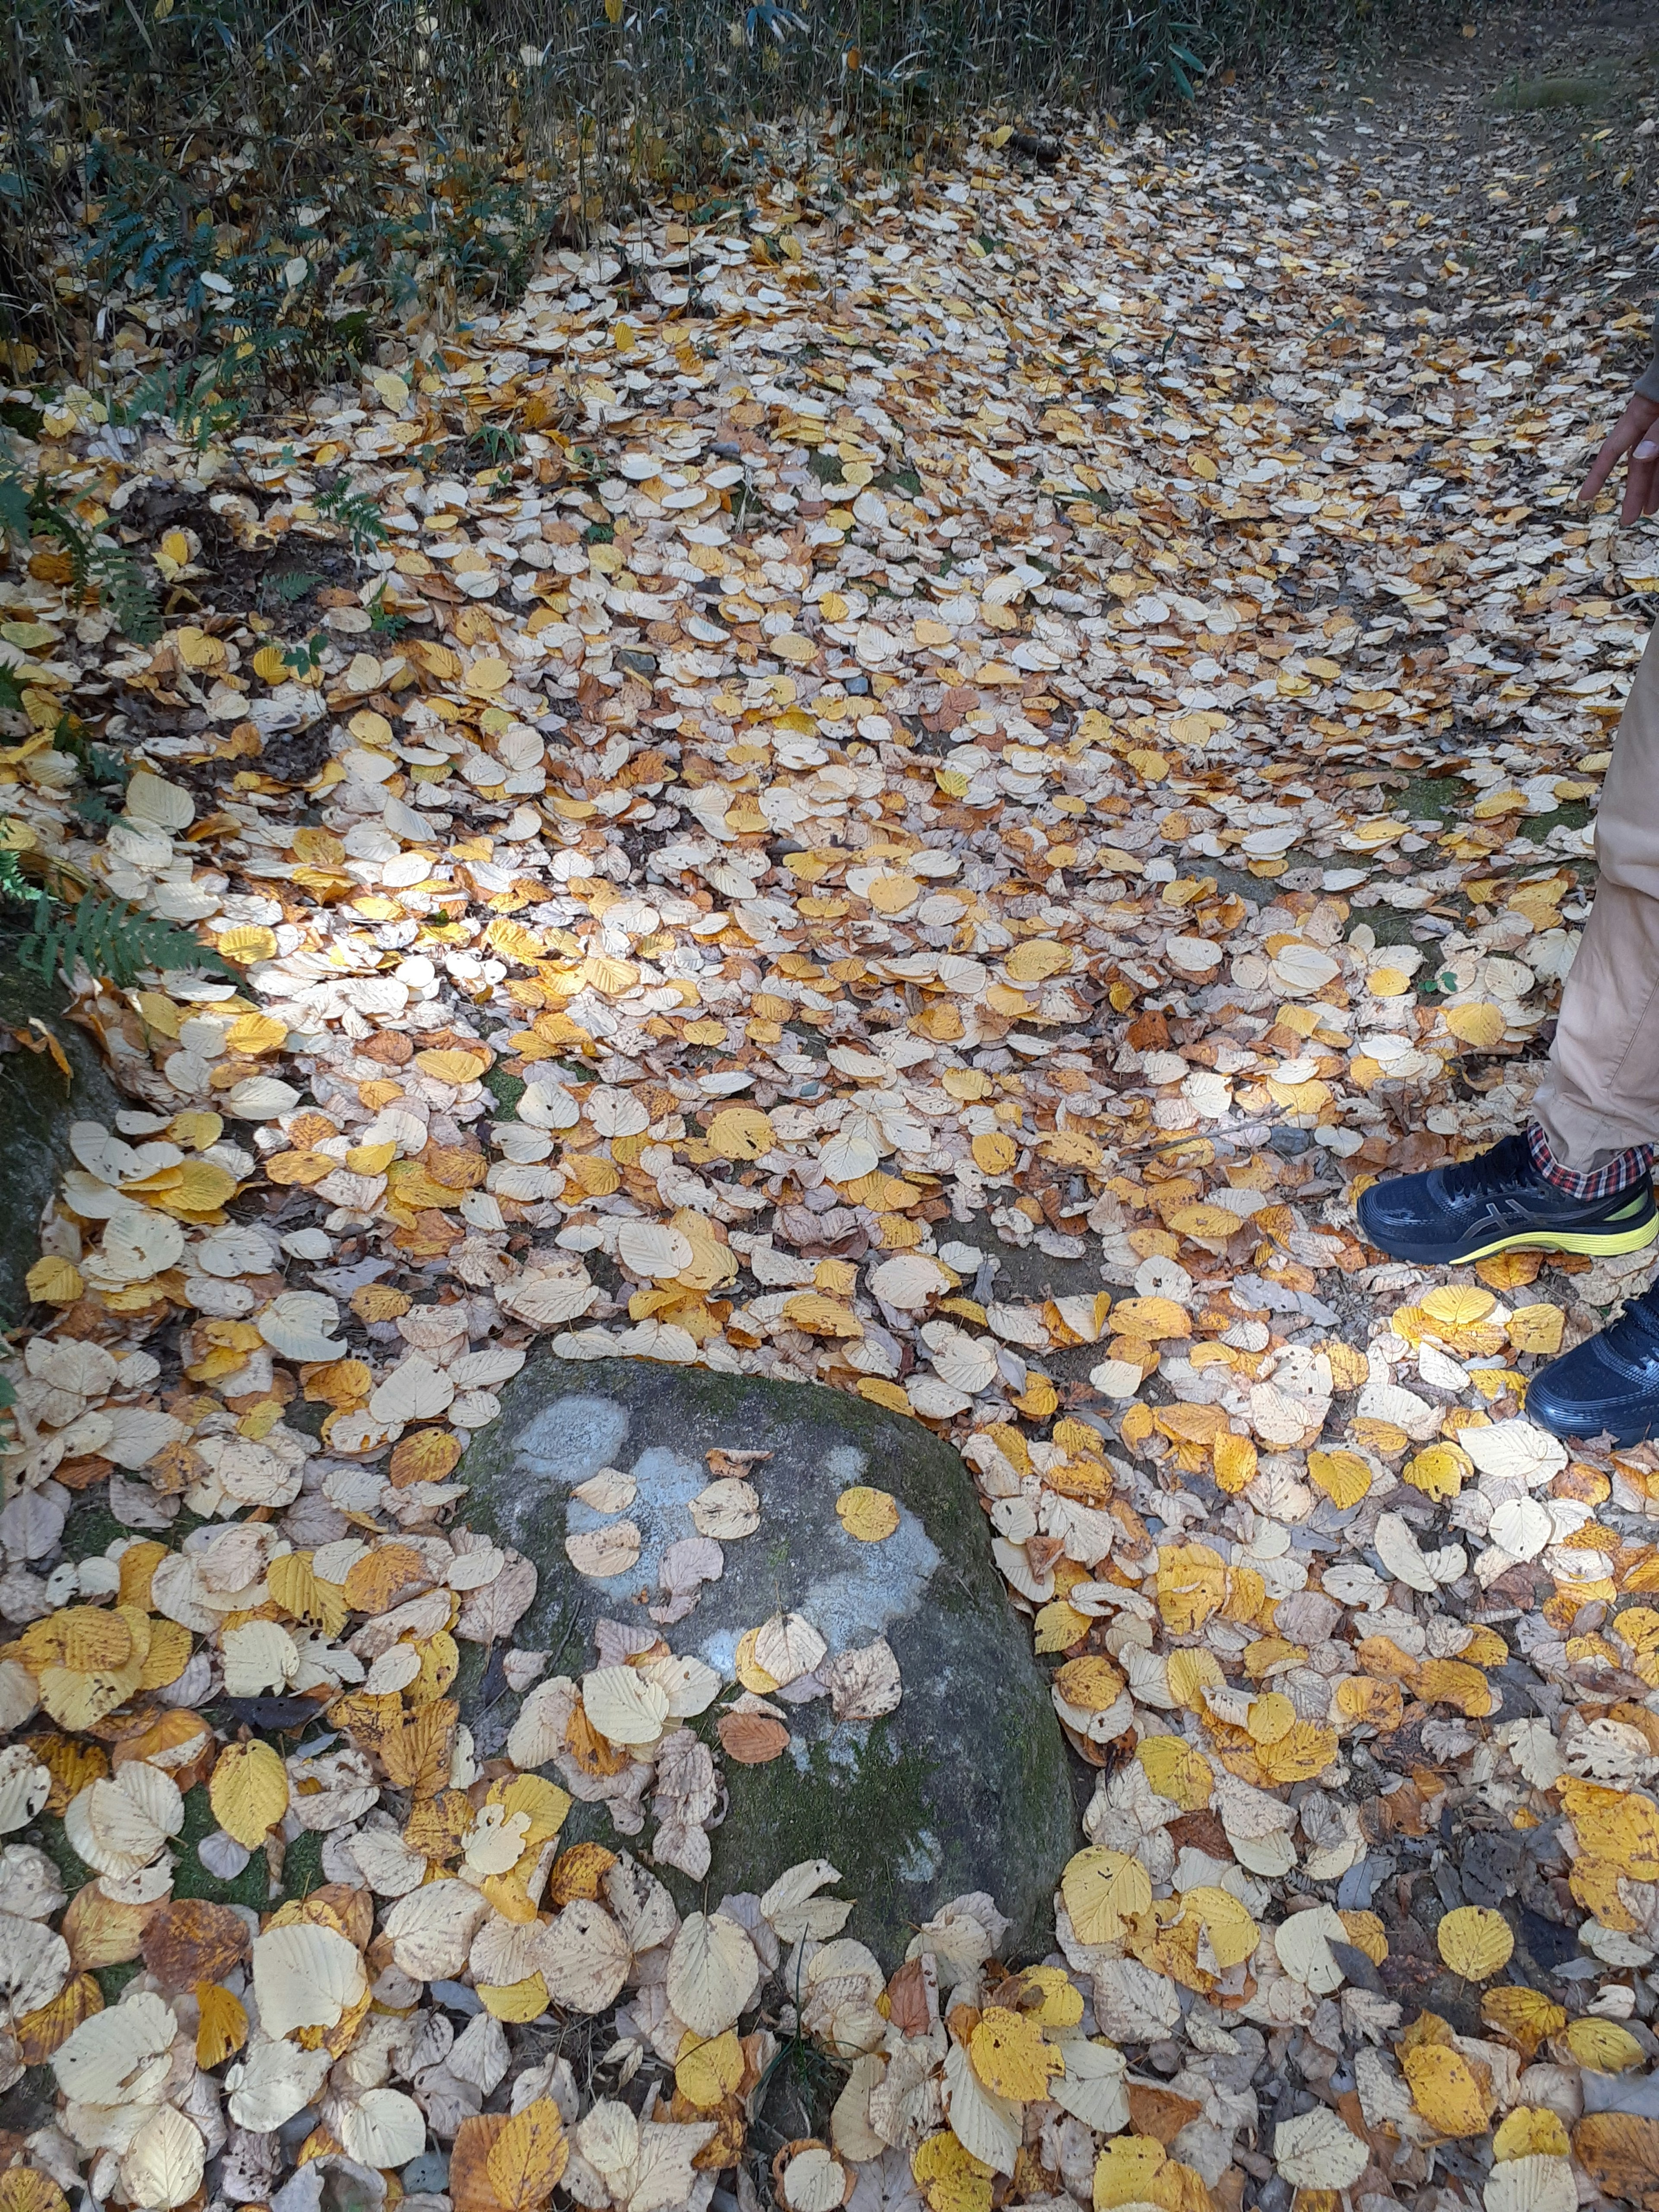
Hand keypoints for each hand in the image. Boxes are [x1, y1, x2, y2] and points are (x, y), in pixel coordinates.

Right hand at [1579, 392, 1658, 522]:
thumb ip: (1658, 433)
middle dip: (1637, 490)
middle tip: (1631, 518)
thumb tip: (1640, 457)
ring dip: (1657, 485)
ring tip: (1653, 509)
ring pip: (1658, 460)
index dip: (1599, 474)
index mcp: (1641, 412)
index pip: (1614, 449)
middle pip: (1640, 461)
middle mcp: (1652, 421)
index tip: (1586, 497)